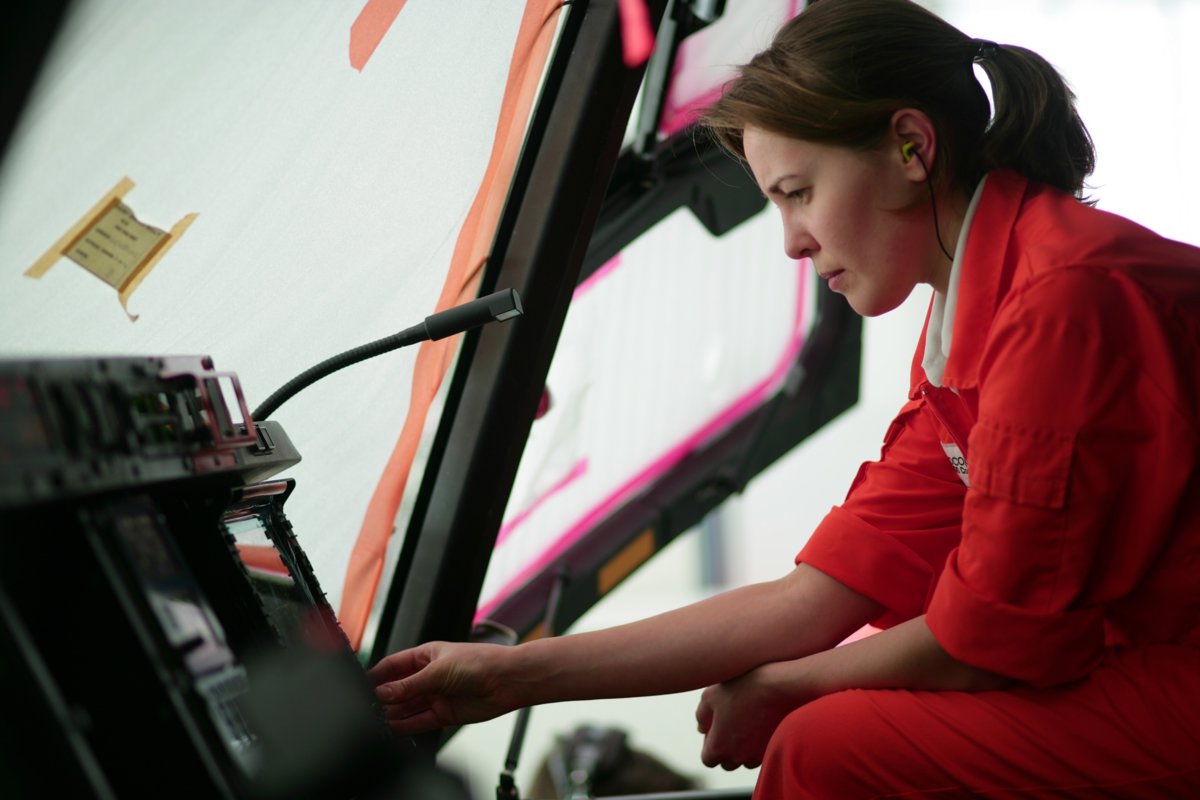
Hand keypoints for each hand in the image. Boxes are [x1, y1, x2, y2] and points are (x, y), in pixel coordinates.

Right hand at [368, 641, 516, 734]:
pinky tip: (393, 728)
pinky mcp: (444, 713)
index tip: (360, 685)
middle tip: (366, 707)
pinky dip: (406, 726)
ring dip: (393, 713)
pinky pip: (419, 721)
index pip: (393, 666)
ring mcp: (436, 695)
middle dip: (383, 697)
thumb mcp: (438, 670)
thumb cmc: (479, 662)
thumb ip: (409, 685)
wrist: (507, 680)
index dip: (377, 675)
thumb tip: (383, 693)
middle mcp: (429, 676)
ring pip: (407, 707)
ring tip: (376, 720)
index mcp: (425, 656)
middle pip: (398, 688)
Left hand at [695, 661, 803, 770]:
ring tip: (748, 722)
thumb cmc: (741, 688)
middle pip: (728, 763)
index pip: (708, 759)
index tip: (714, 728)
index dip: (709, 744)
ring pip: (747, 760)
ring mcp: (759, 755)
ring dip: (745, 748)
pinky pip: (764, 753)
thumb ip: (701, 715)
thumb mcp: (711, 695)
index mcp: (719, 747)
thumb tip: (701, 728)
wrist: (780, 686)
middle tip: (731, 725)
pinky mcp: (776, 749)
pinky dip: (761, 743)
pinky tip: (762, 722)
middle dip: (726, 749)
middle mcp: (739, 757)